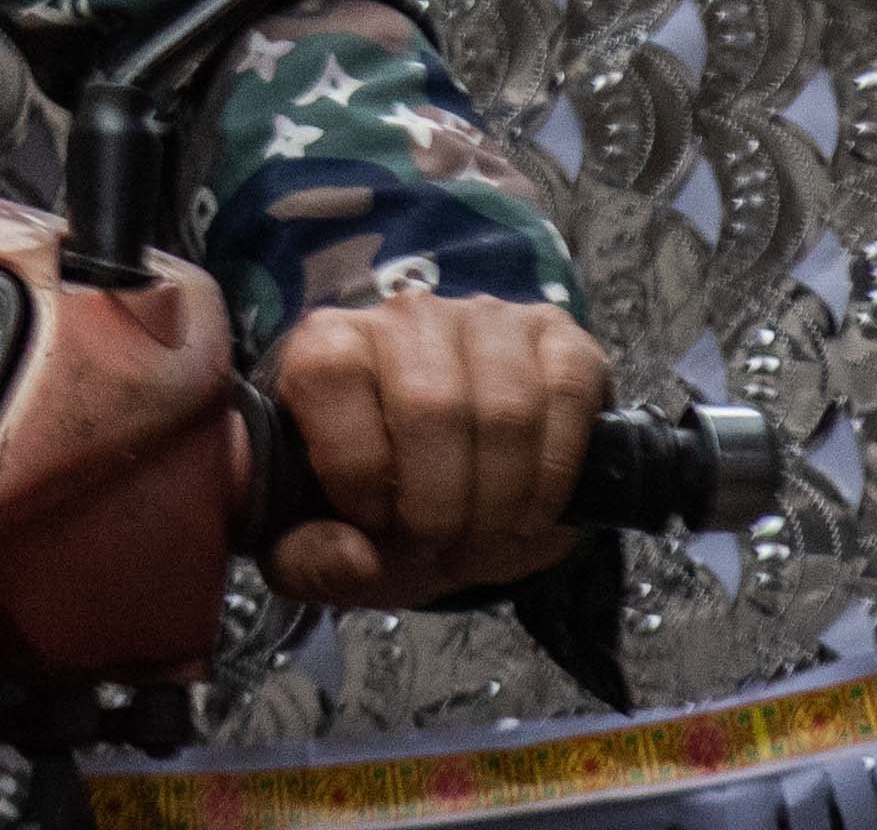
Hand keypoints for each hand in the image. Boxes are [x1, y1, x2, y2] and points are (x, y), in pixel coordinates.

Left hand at [261, 295, 606, 610]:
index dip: (355, 467)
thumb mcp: (319, 550)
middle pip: (431, 405)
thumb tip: (356, 559)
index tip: (373, 525)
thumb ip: (311, 561)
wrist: (453, 499)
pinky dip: (553, 477)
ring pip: (505, 409)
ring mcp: (486, 319)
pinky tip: (531, 515)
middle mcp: (405, 315)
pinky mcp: (556, 336)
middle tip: (440, 549)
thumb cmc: (377, 510)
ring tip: (484, 544)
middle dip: (440, 507)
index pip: (330, 374)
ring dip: (500, 503)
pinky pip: (566, 395)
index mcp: (326, 346)